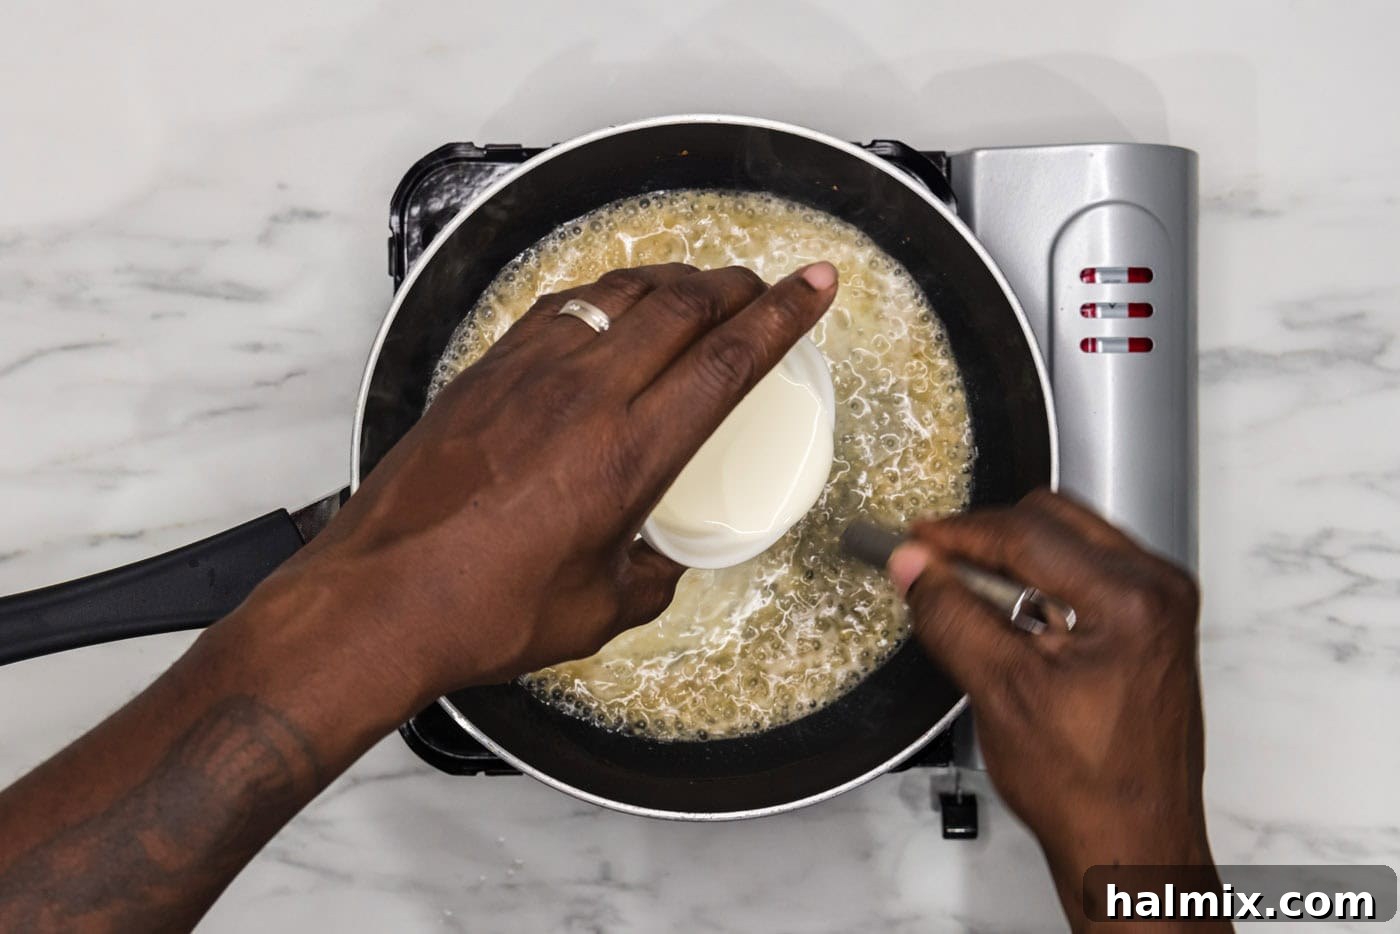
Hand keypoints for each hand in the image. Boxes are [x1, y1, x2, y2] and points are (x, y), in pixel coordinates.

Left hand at [289, 262, 837, 701]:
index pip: (727, 360)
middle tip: (760, 286)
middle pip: (681, 306)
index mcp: (627, 455)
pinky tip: (608, 307)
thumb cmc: (482, 611)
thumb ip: (650, 577)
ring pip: (619, 293)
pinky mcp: (483, 372)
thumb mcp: (597, 610)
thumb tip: (664, 560)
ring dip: (672, 281)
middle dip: (736, 285)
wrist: (377, 599)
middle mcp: (582, 396)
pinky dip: (602, 296)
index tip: (816, 285)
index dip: (783, 315)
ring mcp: (527, 374)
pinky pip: (559, 308)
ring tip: (697, 287)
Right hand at [888, 491, 1215, 924]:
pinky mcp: (1154, 624)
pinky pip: (1089, 570)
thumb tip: (913, 565)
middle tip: (935, 564)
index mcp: (1131, 600)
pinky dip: (1042, 581)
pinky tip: (1010, 617)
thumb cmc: (1086, 788)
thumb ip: (949, 614)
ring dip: (1015, 558)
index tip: (917, 541)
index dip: (959, 534)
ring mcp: (1162, 606)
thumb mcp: (998, 690)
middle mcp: (1158, 591)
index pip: (1027, 534)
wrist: (1132, 843)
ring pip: (1071, 539)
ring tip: (970, 595)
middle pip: (1053, 521)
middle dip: (988, 539)